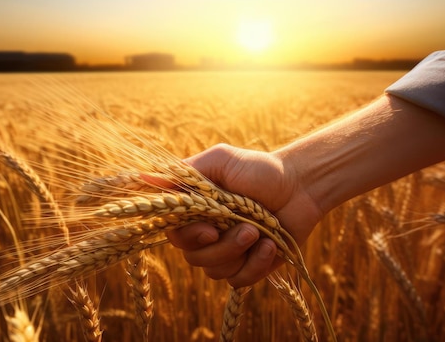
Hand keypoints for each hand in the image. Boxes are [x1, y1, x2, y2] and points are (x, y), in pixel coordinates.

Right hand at [166, 144, 322, 287]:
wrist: (301, 187)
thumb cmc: (259, 170)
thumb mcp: (221, 162)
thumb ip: (186, 172)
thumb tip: (144, 175)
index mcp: (196, 210)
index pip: (175, 234)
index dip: (189, 237)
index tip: (210, 229)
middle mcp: (206, 233)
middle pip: (193, 257)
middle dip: (222, 247)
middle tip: (248, 229)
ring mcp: (227, 252)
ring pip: (215, 271)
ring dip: (240, 254)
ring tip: (262, 233)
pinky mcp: (247, 266)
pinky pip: (239, 281)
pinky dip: (256, 265)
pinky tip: (271, 246)